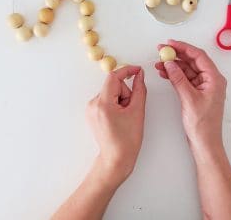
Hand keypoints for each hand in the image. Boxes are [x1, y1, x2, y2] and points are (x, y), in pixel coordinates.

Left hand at [86, 65, 146, 187]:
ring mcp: (91, 109)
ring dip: (121, 100)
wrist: (116, 159)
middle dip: (125, 93)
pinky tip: (119, 118)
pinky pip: (106, 99)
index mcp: (103, 103)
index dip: (127, 71)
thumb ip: (139, 89)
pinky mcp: (92, 112)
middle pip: (113, 85)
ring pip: (111, 92)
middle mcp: (93, 104)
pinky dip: (115, 104)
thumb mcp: (137, 111)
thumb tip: (139, 74)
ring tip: (125, 117)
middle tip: (131, 110)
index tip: (138, 70)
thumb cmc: (127, 140)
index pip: (113, 77)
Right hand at [155, 40, 226, 151]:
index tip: (170, 43)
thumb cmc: (203, 124)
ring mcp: (203, 86)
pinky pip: (185, 78)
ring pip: (187, 69)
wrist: (205, 143)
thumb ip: (179, 79)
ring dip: (173, 65)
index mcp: (214, 78)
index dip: (183, 47)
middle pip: (192, 61)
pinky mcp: (196, 92)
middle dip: (176, 55)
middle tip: (161, 50)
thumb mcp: (189, 99)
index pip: (198, 56)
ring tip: (158, 62)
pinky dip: (174, 75)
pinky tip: (164, 72)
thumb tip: (170, 63)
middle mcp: (210, 80)